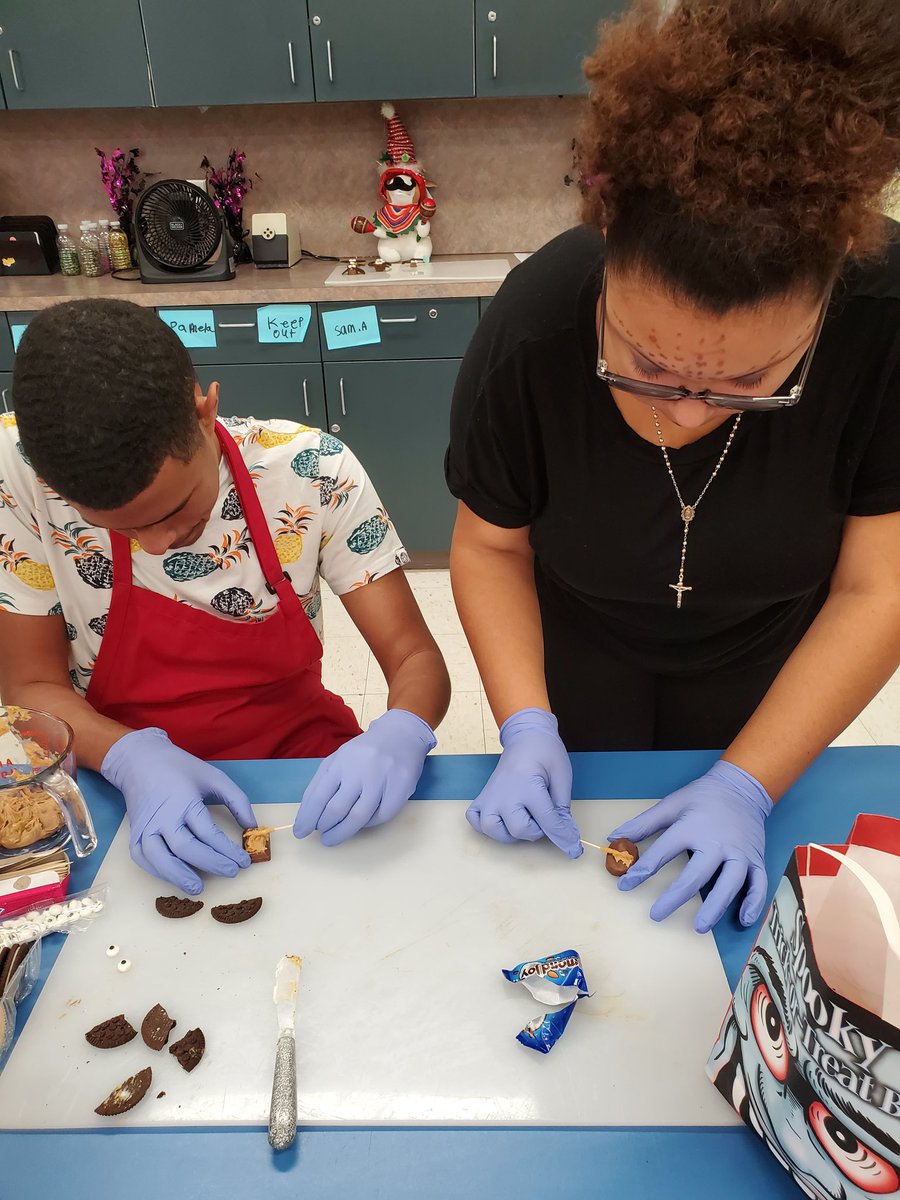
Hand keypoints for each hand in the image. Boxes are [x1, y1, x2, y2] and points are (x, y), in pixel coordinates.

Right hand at [101, 728, 253, 893]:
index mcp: (183, 800)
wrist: (139, 761)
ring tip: (198, 888)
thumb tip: (252, 827)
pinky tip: (174, 877)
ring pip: (158, 858)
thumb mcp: (214, 777)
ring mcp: (145, 827)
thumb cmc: (179, 768)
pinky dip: (157, 871)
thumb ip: (237, 800)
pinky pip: (142, 858)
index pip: (208, 832)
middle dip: (210, 863)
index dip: (227, 850)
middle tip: (231, 872)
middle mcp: (162, 816)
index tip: (244, 861)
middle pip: (185, 848)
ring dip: (178, 876)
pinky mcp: (134, 833)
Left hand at [293, 709, 435, 846]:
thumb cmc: (364, 752)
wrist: (401, 734)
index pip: (319, 797)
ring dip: (343, 832)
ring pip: (359, 817)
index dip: (308, 819)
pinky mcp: (401, 787)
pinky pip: (382, 816)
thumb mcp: (338, 759)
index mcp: (340, 762)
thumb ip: (322, 783)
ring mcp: (382, 779)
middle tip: (322, 836)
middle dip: (325, 828)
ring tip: (333, 838)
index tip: (301, 832)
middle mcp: (360, 769)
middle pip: (337, 809)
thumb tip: (307, 815)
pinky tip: (361, 825)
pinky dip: (368, 825)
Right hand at [466, 708, 581, 857]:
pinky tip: (500, 819)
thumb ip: (562, 807)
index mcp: (528, 786)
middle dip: (537, 830)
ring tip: (522, 820)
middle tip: (543, 815)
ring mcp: (490, 796)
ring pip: (493, 830)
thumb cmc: (545, 752)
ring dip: (510, 833)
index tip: (573, 848)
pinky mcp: (482, 796)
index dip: (563, 836)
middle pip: (519, 830)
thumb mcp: (562, 775)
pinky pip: (475, 820)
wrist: (525, 736)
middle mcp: (505, 794)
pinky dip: (485, 825)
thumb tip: (566, 834)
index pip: (547, 821)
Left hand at [609, 760, 772, 933]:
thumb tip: (614, 838)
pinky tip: (744, 920)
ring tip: (700, 927)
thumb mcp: (671, 804)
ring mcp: (740, 853)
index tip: (625, 885)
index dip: (642, 871)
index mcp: (692, 827)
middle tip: (656, 915)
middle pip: (695, 876)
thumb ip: (643, 824)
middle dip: (674, 898)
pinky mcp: (756, 859)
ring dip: (715, 908)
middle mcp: (717, 843)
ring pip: (729, 885)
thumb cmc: (703, 797)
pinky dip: (754, 903)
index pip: (662, 853)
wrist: (742, 787)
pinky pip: (759, 884)